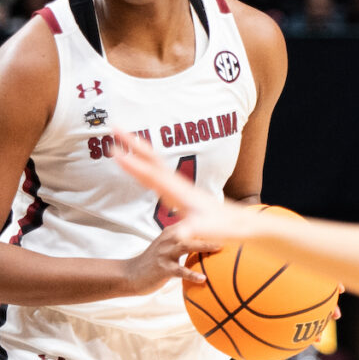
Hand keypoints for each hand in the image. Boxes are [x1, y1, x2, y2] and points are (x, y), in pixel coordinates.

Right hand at [112, 134, 268, 245]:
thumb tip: (182, 233)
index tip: (114, 151)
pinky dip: (146, 164)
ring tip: (122, 138)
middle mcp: (178, 185)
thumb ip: (194, 231)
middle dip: (132, 143)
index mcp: (180, 192)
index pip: (151, 175)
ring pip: (154, 163)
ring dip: (137, 150)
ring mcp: (179, 187)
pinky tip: (139, 162)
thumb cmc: (226, 228)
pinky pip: (158, 174)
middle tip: (114, 126)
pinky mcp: (181, 193)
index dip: (132, 164)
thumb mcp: (208, 232)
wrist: (244, 223)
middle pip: (150, 159)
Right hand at [120, 223, 220, 294]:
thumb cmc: (153, 264)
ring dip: (204, 246)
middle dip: (210, 229)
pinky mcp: (162, 268)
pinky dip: (191, 274)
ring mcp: (164, 253)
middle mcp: (168, 239)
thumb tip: (205, 245)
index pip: (193, 224)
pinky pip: (179, 271)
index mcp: (172, 233)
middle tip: (230, 229)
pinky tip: (203, 279)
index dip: (210, 222)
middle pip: (192, 231)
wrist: (130, 275)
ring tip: (220, 247)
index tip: (229, 222)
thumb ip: (184, 245)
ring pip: (186, 246)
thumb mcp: (168, 250)